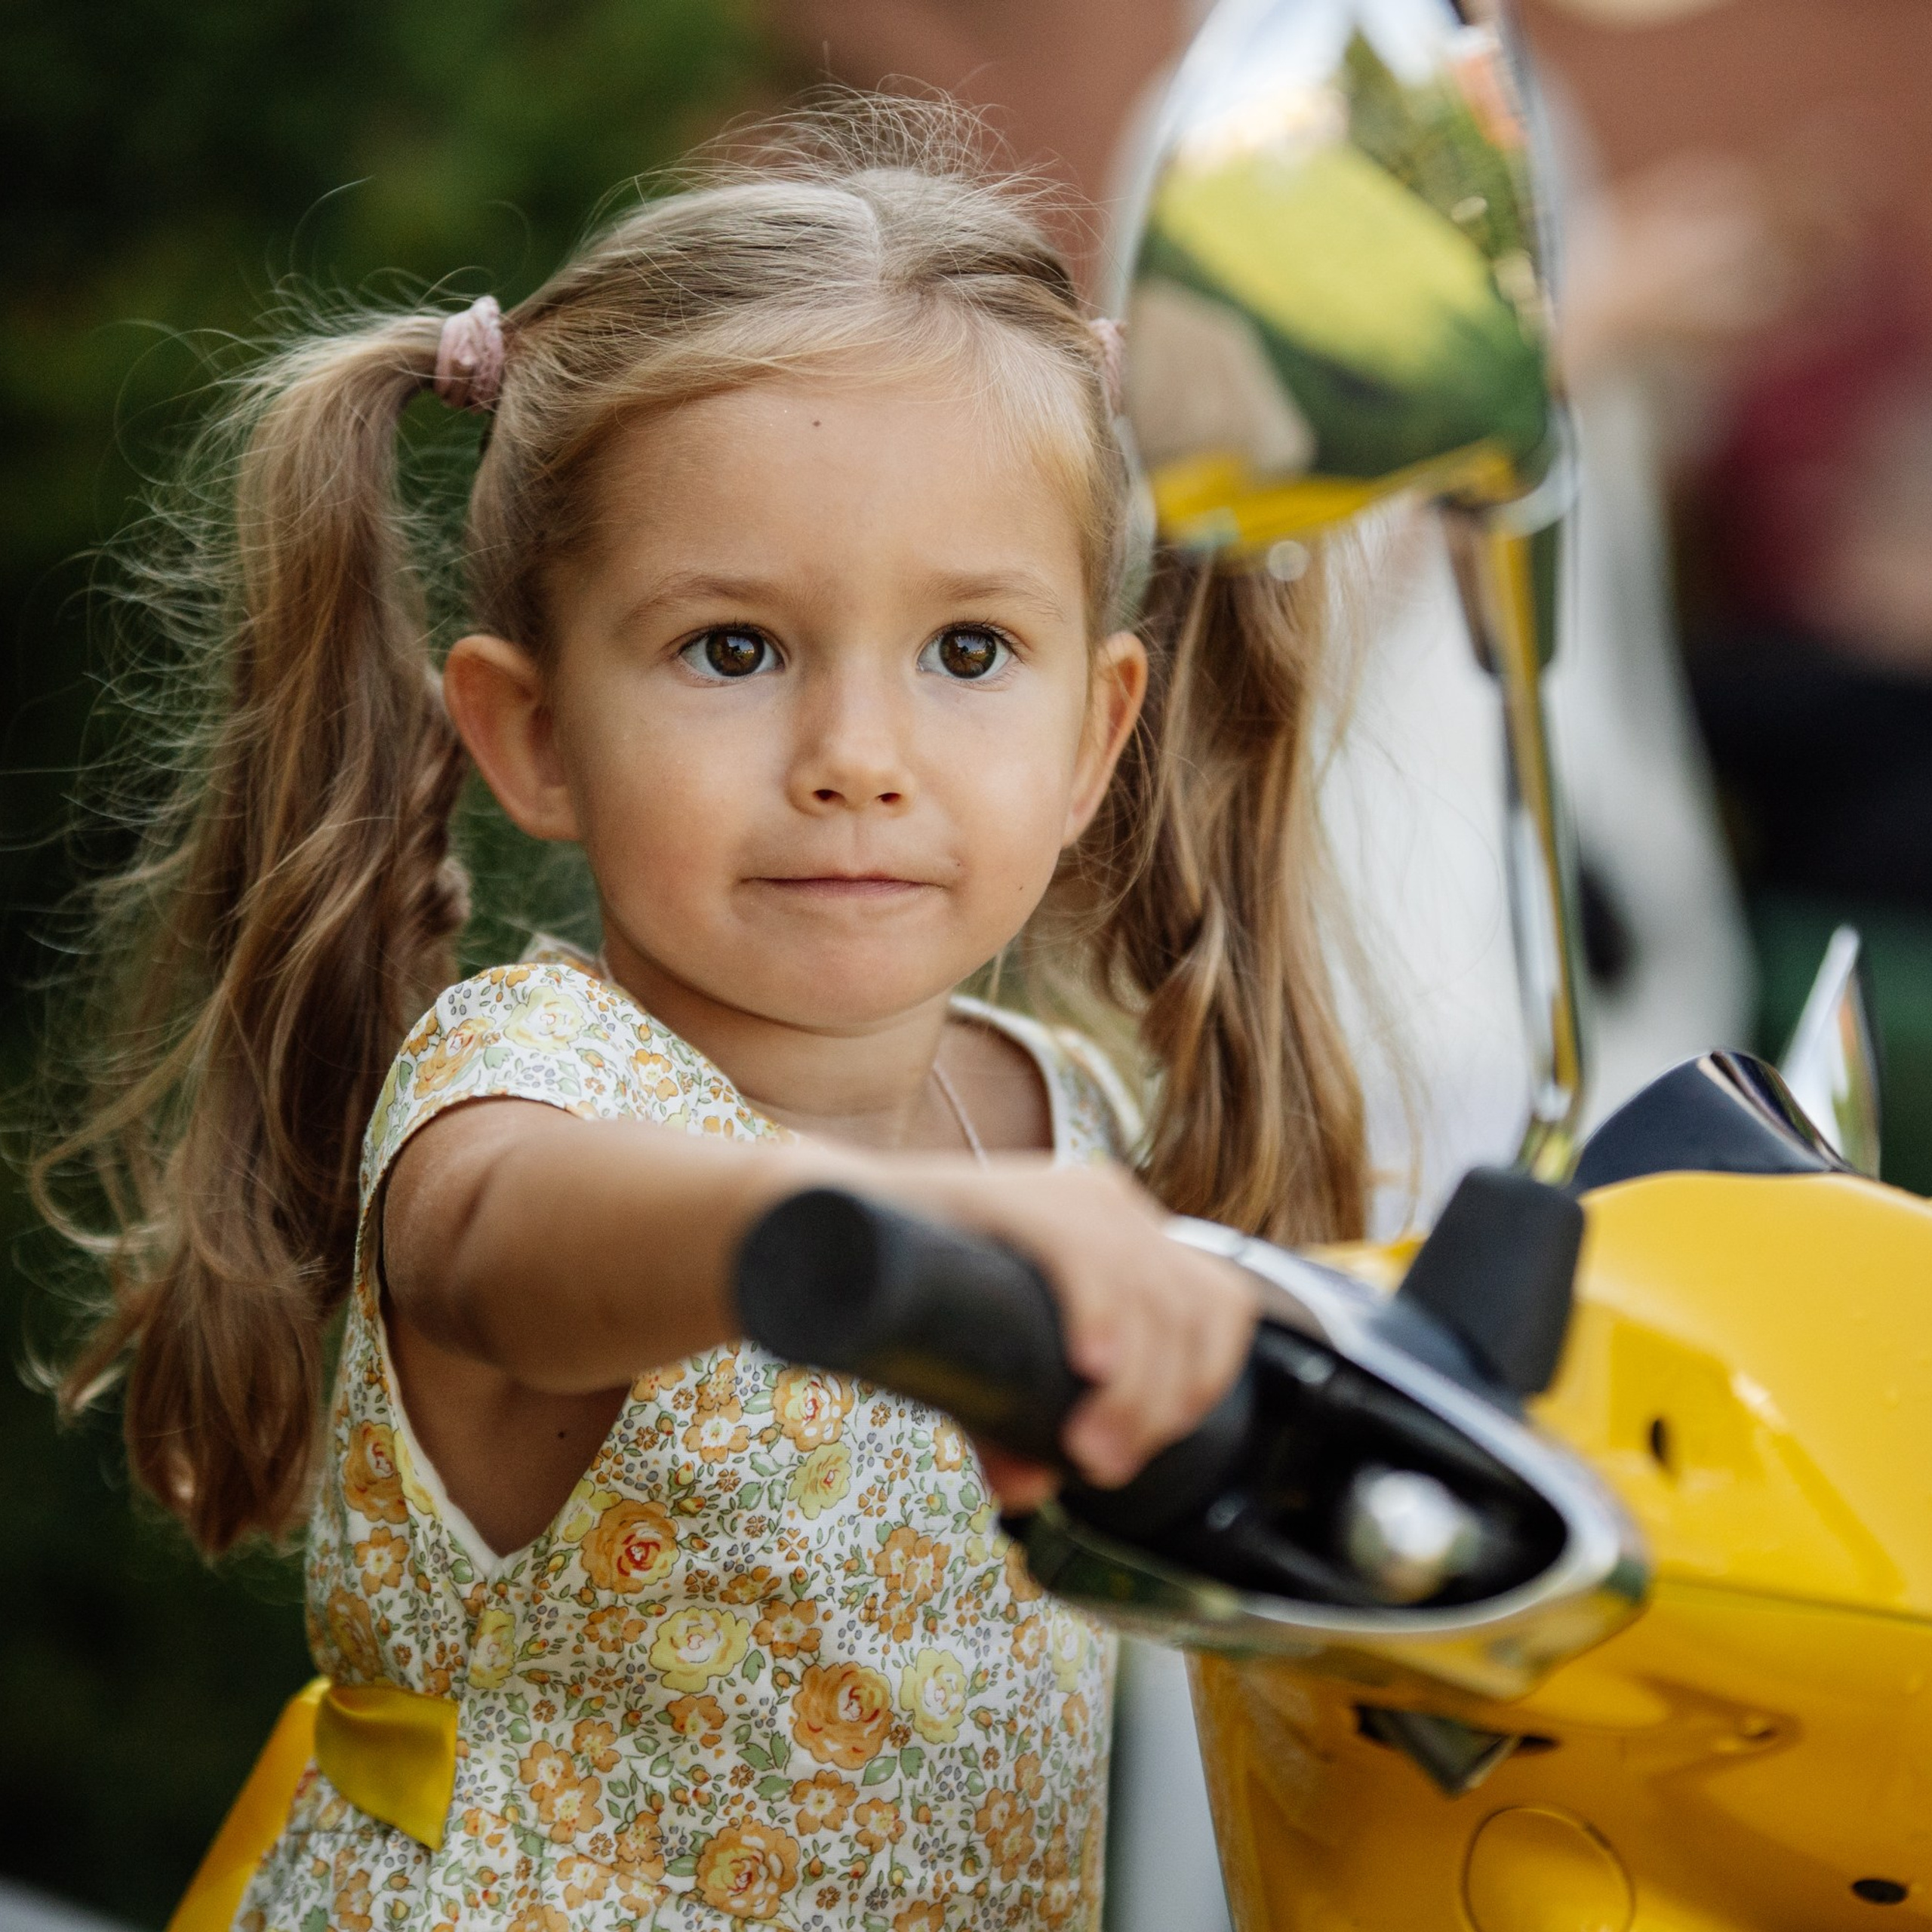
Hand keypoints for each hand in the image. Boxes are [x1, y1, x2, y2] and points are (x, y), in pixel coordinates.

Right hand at [886, 1160, 1258, 1505]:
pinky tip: (1088, 1368)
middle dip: (1160, 1404)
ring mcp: (1068, 1194)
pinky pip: (1084, 1253)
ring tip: (1081, 1448)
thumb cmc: (917, 1292)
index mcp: (1126, 1238)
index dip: (1201, 1383)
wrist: (819, 1226)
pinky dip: (1100, 1316)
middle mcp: (1112, 1207)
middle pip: (1192, 1310)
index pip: (1219, 1307)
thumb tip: (1029, 1491)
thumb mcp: (986, 1368)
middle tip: (1101, 1464)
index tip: (1144, 1448)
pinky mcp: (1016, 1194)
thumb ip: (1010, 1425)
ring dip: (1132, 1388)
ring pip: (1151, 1292)